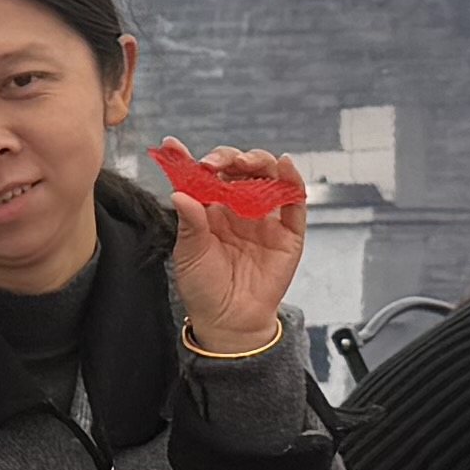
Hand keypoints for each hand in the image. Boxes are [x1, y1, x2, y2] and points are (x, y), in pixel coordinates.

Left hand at [161, 147, 308, 352]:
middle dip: (229, 158)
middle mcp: (239, 207)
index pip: (205, 176)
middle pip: (240, 169)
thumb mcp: (190, 254)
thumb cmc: (204, 287)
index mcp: (211, 209)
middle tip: (217, 164)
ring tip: (247, 163)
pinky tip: (286, 167)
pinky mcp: (289, 232)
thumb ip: (189, 222)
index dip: (191, 159)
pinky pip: (295, 202)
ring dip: (260, 162)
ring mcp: (265, 218)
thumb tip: (180, 193)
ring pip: (268, 177)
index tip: (174, 146)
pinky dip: (293, 181)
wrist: (229, 322)